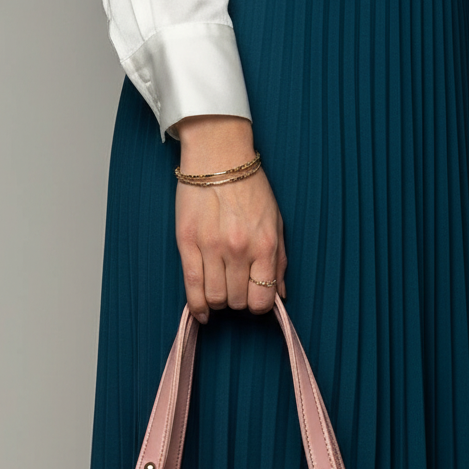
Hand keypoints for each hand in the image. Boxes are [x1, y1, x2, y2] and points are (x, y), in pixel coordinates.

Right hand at [172, 114, 287, 322]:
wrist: (218, 156)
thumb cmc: (250, 188)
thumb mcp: (276, 222)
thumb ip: (279, 261)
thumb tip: (280, 294)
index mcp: (265, 245)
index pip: (262, 299)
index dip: (259, 305)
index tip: (254, 299)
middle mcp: (239, 250)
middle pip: (237, 301)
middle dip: (238, 301)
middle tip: (236, 288)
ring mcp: (211, 247)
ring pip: (215, 298)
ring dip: (218, 301)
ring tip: (220, 291)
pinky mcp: (187, 243)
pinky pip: (191, 286)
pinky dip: (196, 305)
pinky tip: (201, 312)